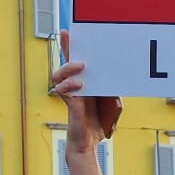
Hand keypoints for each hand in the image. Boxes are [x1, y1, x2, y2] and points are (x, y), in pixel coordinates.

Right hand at [49, 32, 122, 152]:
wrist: (90, 143)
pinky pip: (62, 91)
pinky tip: (80, 85)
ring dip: (68, 68)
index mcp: (86, 82)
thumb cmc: (99, 122)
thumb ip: (113, 91)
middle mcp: (75, 85)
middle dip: (66, 47)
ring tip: (81, 66)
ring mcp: (70, 94)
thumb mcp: (113, 104)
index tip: (71, 31)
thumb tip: (116, 80)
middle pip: (66, 62)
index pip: (79, 61)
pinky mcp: (69, 105)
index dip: (73, 46)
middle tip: (66, 34)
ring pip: (58, 74)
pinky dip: (69, 85)